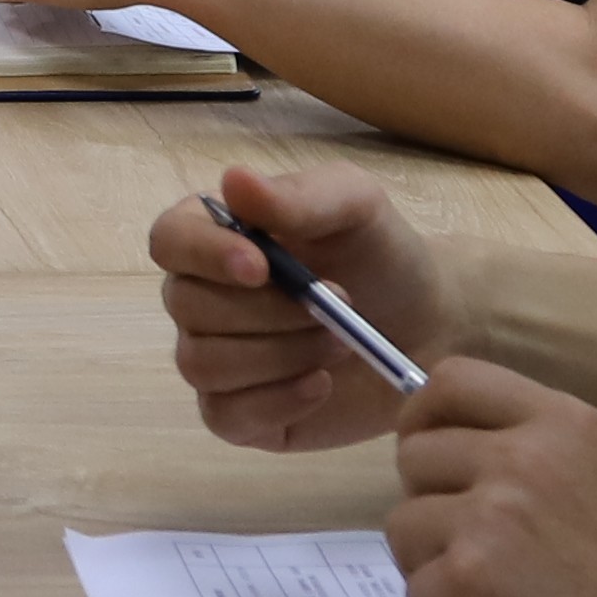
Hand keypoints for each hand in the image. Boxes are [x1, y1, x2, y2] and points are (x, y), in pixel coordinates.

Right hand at [149, 160, 458, 456]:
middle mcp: (201, 298)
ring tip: (339, 343)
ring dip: (280, 355)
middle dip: (269, 313)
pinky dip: (276, 401)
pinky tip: (319, 385)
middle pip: (188, 309)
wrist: (428, 325)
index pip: (169, 240)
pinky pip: (224, 416)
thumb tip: (232, 179)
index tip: (260, 268)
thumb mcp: (355, 206)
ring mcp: (215, 359)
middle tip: (339, 307)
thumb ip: (298, 197)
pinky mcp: (239, 414)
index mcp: (215, 236)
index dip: (203, 255)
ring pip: (204, 364)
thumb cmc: (382, 255)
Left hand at [380, 361, 596, 596]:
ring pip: (404, 526)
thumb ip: (551, 460)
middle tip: (466, 558)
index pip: (453, 380)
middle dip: (428, 508)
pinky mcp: (465, 580)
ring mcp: (488, 516)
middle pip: (415, 454)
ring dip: (431, 574)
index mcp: (565, 424)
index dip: (424, 419)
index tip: (430, 462)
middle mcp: (521, 455)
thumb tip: (478, 462)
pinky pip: (415, 596)